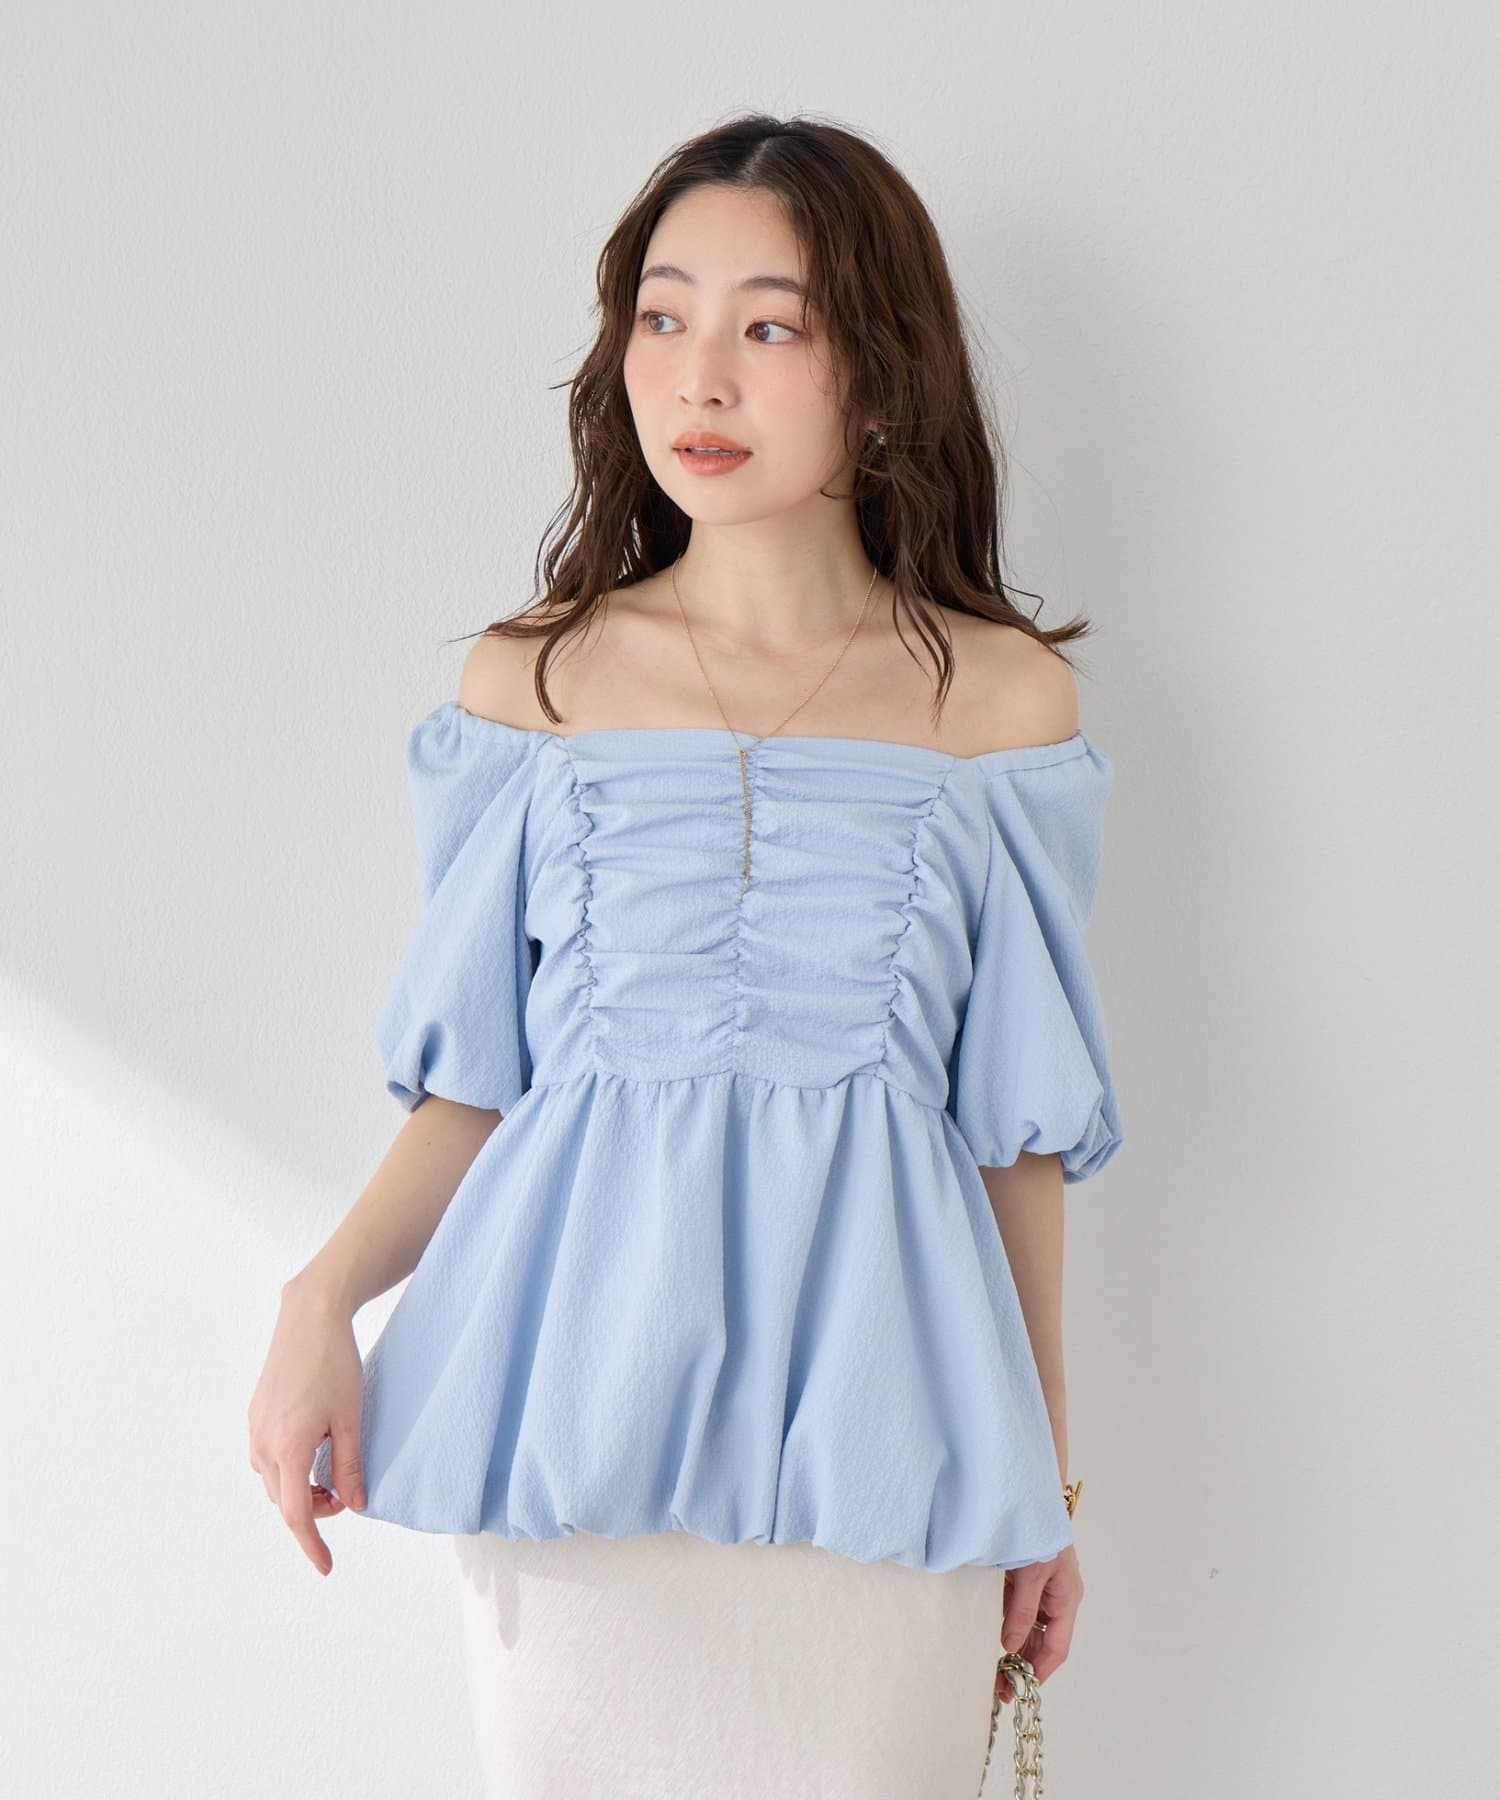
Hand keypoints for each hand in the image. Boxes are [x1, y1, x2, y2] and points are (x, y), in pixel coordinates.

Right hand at [247, 1278, 367, 1576]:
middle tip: (346, 1497)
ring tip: (332, 1474)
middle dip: (314, 1510)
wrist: (309, 1316)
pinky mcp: (255, 1414)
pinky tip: (313, 1452)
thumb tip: (354, 1505)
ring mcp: (254, 1428)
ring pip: (274, 1480)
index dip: (312, 1544)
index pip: (297, 1514)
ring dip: (301, 1489)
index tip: (326, 1567)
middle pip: (285, 1500)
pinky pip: (267, 1458)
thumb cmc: (336, 1363)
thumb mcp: (351, 1418)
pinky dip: (289, 1468)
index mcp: (288, 1447)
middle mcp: (263, 1442)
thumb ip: (350, 1466)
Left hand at [995, 1543, 1081, 1702]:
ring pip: (1028, 1630)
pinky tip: (987, 1638)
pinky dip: (1003, 1627)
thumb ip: (1021, 1611)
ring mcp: (1040, 1591)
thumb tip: (1010, 1646)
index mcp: (1066, 1599)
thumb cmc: (1038, 1531)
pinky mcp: (1023, 1582)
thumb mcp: (1031, 1574)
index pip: (1057, 1647)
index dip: (1041, 1670)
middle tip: (1000, 1686)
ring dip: (1012, 1649)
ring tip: (991, 1670)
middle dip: (1023, 1665)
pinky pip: (1014, 1612)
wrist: (1027, 1497)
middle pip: (1042, 1642)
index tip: (1022, 1687)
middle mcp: (1055, 1600)